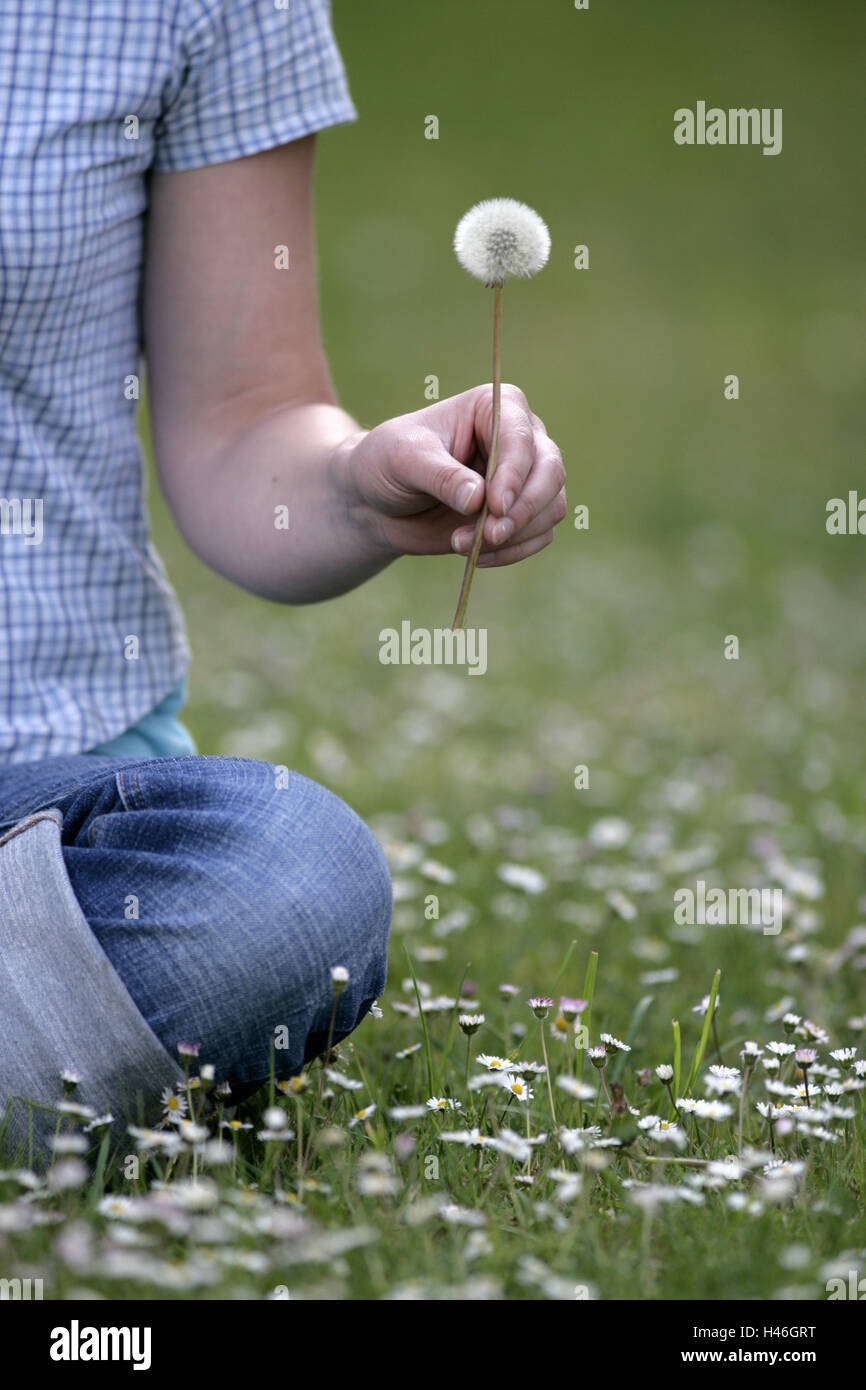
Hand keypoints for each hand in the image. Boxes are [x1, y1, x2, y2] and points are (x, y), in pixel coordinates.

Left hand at [336, 384, 566, 567]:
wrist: (379, 501)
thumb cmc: (387, 464)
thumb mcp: (403, 460)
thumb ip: (441, 476)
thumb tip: (479, 498)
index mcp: (496, 406)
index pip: (521, 438)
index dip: (514, 474)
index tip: (495, 507)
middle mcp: (521, 438)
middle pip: (550, 472)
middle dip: (523, 509)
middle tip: (488, 535)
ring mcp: (526, 477)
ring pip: (551, 506)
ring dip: (514, 535)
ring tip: (461, 544)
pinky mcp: (522, 513)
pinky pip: (540, 535)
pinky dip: (513, 552)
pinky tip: (476, 557)